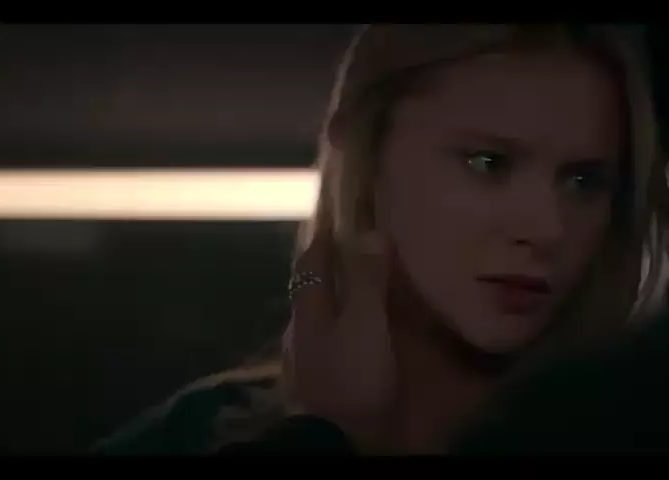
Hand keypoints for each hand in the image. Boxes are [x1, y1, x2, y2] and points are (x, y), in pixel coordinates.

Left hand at [280, 228, 396, 451]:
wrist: (332, 441)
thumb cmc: (350, 377)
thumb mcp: (366, 324)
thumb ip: (367, 280)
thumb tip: (370, 232)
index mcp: (309, 308)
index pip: (310, 262)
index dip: (323, 238)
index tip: (338, 219)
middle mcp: (298, 328)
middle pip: (309, 289)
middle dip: (328, 270)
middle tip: (355, 254)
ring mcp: (301, 359)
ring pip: (315, 319)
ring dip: (333, 303)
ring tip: (361, 297)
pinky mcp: (311, 384)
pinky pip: (324, 346)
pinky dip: (338, 333)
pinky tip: (353, 342)